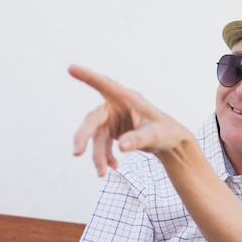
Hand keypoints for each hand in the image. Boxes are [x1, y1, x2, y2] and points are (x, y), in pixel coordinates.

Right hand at [70, 64, 191, 175]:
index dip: (88, 76)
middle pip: (93, 120)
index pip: (106, 85)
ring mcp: (112, 119)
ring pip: (97, 138)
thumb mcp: (155, 135)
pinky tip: (113, 167)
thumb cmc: (166, 131)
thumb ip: (139, 139)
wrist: (170, 141)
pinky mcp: (111, 131)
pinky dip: (106, 157)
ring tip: (102, 173)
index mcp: (128, 98)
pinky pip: (103, 145)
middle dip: (84, 136)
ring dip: (98, 156)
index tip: (71, 67)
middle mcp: (116, 106)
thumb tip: (121, 147)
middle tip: (77, 152)